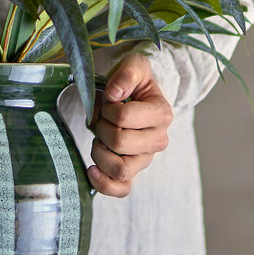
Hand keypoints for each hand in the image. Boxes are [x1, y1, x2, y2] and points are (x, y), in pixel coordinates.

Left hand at [88, 53, 172, 197]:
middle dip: (102, 128)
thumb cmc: (134, 82)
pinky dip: (104, 184)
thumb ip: (127, 73)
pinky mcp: (133, 173)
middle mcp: (158, 140)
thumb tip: (114, 94)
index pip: (123, 117)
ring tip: (99, 138)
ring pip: (119, 169)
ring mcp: (146, 159)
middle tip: (102, 119)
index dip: (108, 108)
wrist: (136, 96)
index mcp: (161, 114)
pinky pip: (121, 189)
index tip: (109, 101)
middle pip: (120, 143)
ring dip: (100, 152)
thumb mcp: (134, 65)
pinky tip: (92, 169)